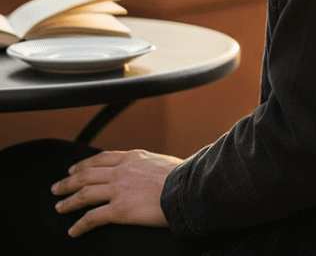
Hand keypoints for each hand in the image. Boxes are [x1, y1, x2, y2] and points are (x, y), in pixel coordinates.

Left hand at [51, 149, 181, 237]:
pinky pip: (92, 217)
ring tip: (58, 207)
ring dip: (68, 201)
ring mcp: (118, 189)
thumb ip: (147, 165)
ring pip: (84, 194)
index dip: (84, 164)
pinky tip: (73, 231)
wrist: (187, 188)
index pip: (101, 158)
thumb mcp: (161, 162)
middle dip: (68, 181)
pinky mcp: (119, 209)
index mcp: (133, 156)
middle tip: (56, 188)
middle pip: (87, 174)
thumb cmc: (182, 177)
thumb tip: (146, 170)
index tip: (74, 169)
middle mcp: (122, 170)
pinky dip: (80, 225)